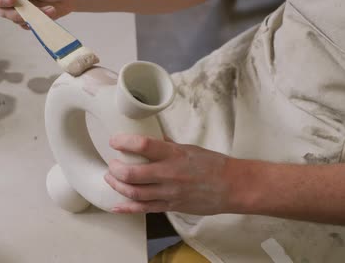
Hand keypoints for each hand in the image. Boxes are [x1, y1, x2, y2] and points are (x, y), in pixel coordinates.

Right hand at [0, 0, 79, 28]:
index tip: (11, 0)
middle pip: (1, 9)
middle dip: (16, 13)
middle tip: (30, 11)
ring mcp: (20, 7)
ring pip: (14, 19)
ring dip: (31, 17)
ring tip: (48, 9)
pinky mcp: (29, 18)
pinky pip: (26, 25)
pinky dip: (38, 22)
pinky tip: (49, 13)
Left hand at [104, 134, 233, 214]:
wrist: (233, 187)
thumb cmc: (213, 164)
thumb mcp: (188, 147)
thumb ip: (167, 144)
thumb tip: (149, 137)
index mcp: (174, 154)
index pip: (143, 145)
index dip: (123, 142)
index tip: (114, 141)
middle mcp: (169, 174)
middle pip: (132, 173)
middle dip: (115, 169)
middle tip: (112, 163)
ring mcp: (169, 192)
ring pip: (134, 192)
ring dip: (117, 185)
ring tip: (111, 178)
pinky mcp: (170, 206)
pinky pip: (144, 208)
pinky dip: (127, 208)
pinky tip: (115, 206)